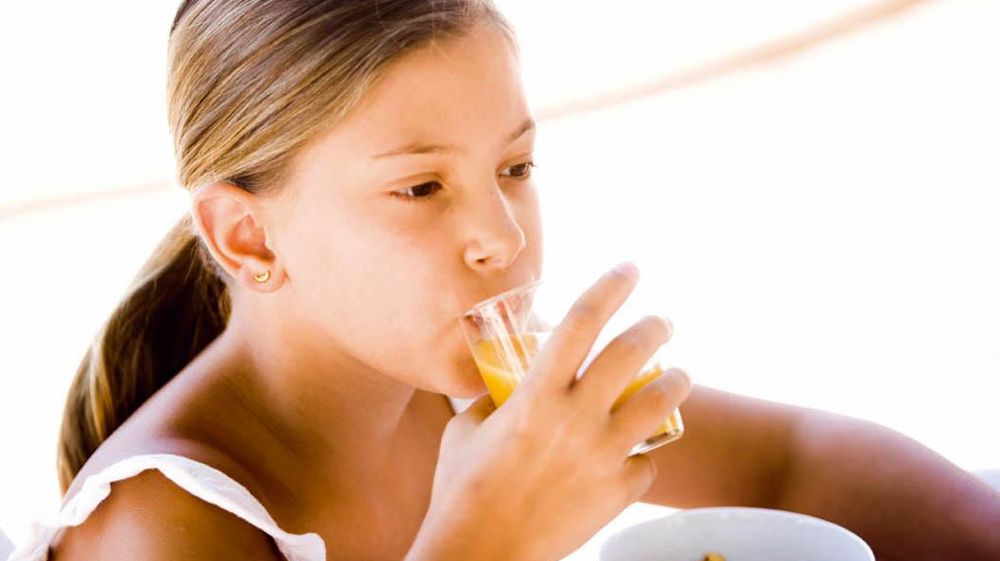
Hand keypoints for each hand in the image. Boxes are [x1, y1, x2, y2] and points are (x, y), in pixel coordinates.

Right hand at [409, 263, 691, 560]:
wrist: (482, 554)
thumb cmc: (461, 489)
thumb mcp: (467, 430)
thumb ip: (494, 400)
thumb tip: (506, 385)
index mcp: (535, 395)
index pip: (581, 322)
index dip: (609, 288)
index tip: (629, 269)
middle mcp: (576, 417)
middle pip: (631, 352)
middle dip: (655, 326)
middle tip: (663, 321)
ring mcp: (603, 455)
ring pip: (660, 401)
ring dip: (676, 380)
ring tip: (679, 375)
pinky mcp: (619, 491)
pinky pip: (646, 462)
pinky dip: (643, 453)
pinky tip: (639, 452)